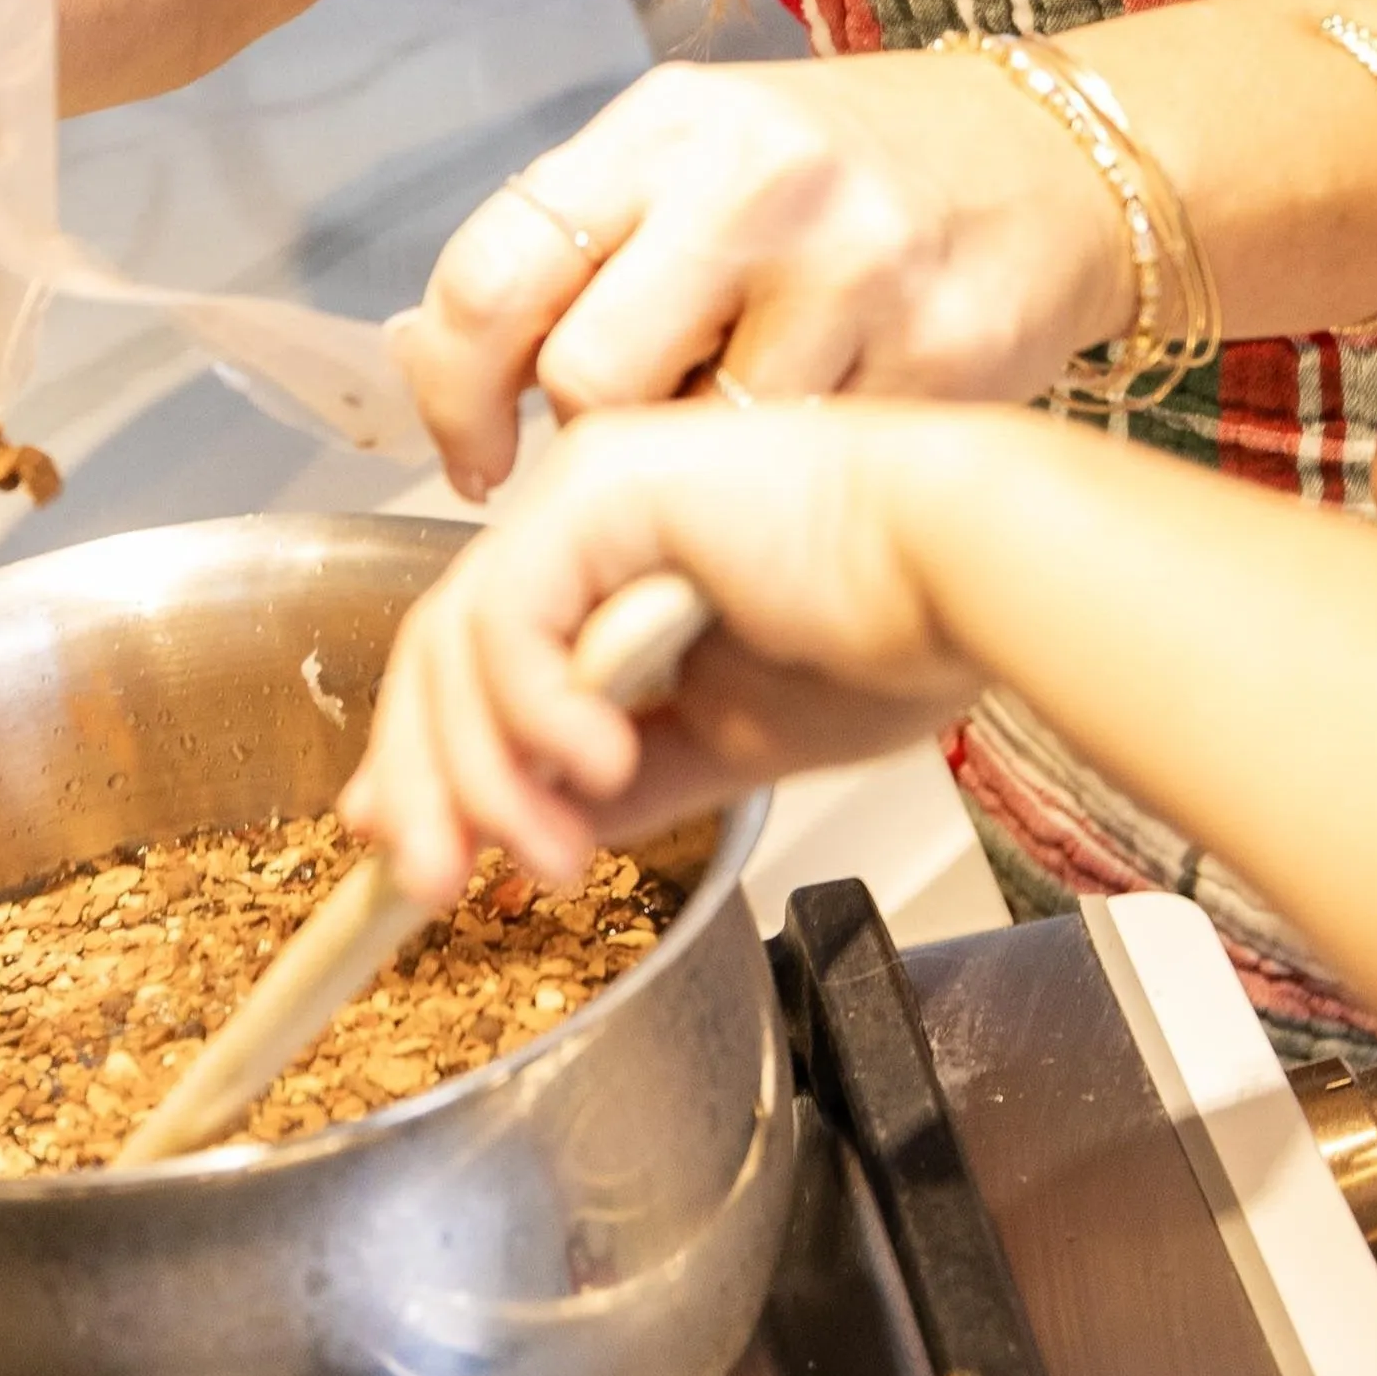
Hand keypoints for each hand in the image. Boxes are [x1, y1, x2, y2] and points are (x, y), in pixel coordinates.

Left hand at [342, 402, 1014, 904]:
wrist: (967, 578)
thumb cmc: (889, 632)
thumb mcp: (729, 741)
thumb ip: (628, 778)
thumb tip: (544, 828)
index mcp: (610, 560)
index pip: (476, 658)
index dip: (426, 760)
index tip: (409, 851)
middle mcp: (584, 514)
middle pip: (443, 652)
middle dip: (428, 785)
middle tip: (437, 885)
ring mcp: (587, 493)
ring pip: (460, 640)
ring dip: (484, 769)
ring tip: (547, 851)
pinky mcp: (604, 490)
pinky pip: (513, 612)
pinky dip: (531, 705)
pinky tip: (594, 761)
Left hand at [389, 53, 1129, 497]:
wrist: (1068, 160)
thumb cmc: (853, 172)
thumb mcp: (700, 156)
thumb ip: (576, 242)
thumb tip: (429, 361)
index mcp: (669, 126)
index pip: (493, 272)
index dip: (454, 392)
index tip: (474, 450)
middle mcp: (757, 185)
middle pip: (587, 377)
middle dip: (590, 433)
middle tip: (628, 437)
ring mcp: (856, 272)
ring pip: (700, 445)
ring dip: (699, 466)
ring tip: (741, 425)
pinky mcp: (938, 357)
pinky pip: (809, 469)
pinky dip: (794, 478)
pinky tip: (825, 431)